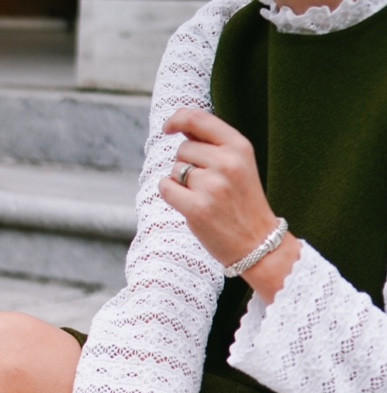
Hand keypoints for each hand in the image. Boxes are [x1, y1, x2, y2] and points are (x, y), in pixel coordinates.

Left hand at [158, 107, 279, 266]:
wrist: (257, 242)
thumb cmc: (242, 202)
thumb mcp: (239, 164)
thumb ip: (213, 144)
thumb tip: (180, 126)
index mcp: (239, 146)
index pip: (199, 120)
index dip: (178, 119)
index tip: (167, 128)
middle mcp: (227, 162)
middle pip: (183, 149)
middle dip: (186, 164)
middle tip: (206, 185)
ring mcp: (212, 186)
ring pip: (175, 170)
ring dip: (180, 182)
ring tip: (203, 197)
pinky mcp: (197, 209)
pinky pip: (166, 188)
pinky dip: (170, 193)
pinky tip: (186, 203)